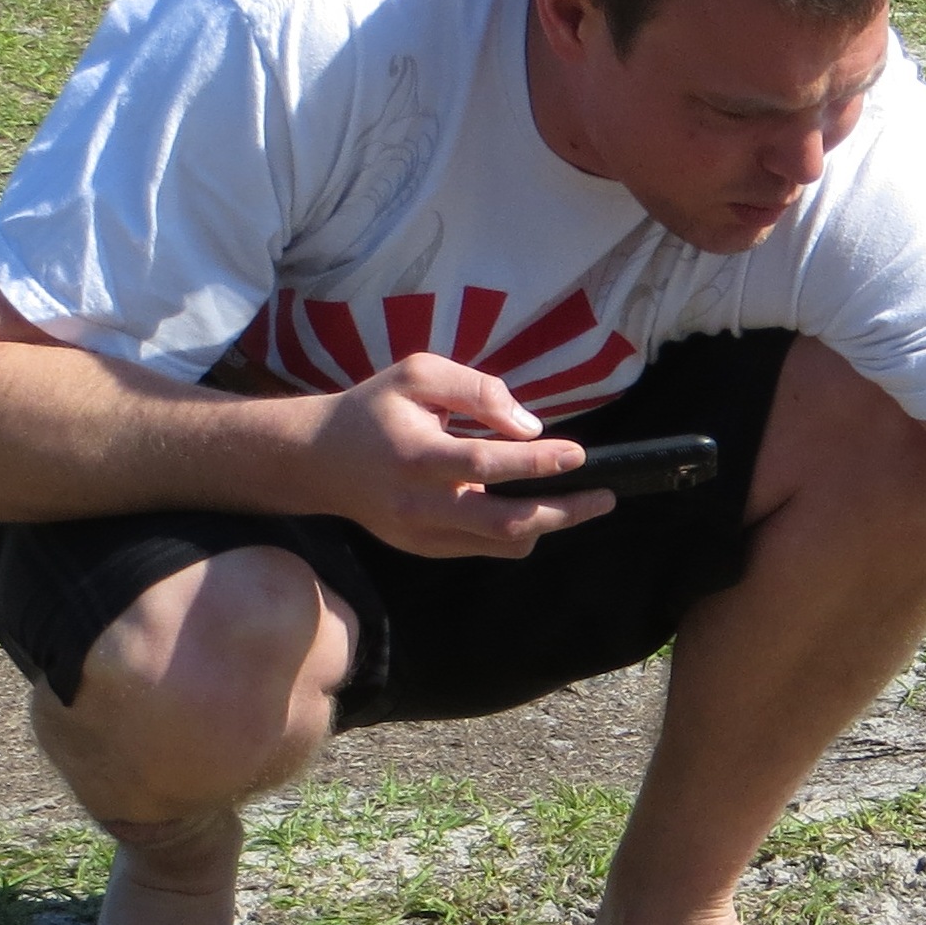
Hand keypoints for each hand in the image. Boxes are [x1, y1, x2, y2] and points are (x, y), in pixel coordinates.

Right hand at [305, 352, 618, 556]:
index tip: (578, 453)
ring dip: (547, 525)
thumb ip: (475, 391)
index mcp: (415, 457)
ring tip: (580, 502)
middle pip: (505, 523)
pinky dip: (519, 532)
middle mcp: (419, 505)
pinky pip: (486, 549)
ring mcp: (423, 535)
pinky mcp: (426, 549)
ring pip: (501, 544)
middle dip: (563, 512)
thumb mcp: (418, 375)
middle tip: (605, 497)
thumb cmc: (375, 408)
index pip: (485, 464)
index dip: (535, 462)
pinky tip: (536, 508)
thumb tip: (529, 425)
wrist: (320, 460)